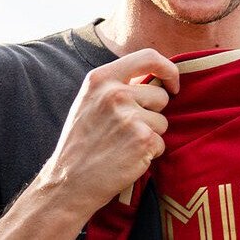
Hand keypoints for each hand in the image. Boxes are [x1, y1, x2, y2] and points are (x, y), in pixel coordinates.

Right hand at [38, 49, 179, 216]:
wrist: (67, 183)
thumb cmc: (81, 143)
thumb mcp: (90, 101)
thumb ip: (118, 84)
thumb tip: (157, 76)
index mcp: (101, 78)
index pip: (149, 57)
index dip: (168, 69)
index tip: (172, 85)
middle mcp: (115, 93)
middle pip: (160, 96)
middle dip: (152, 114)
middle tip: (126, 131)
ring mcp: (130, 116)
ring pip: (163, 121)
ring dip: (150, 135)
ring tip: (123, 145)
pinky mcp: (143, 139)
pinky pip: (161, 142)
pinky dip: (149, 153)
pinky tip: (127, 158)